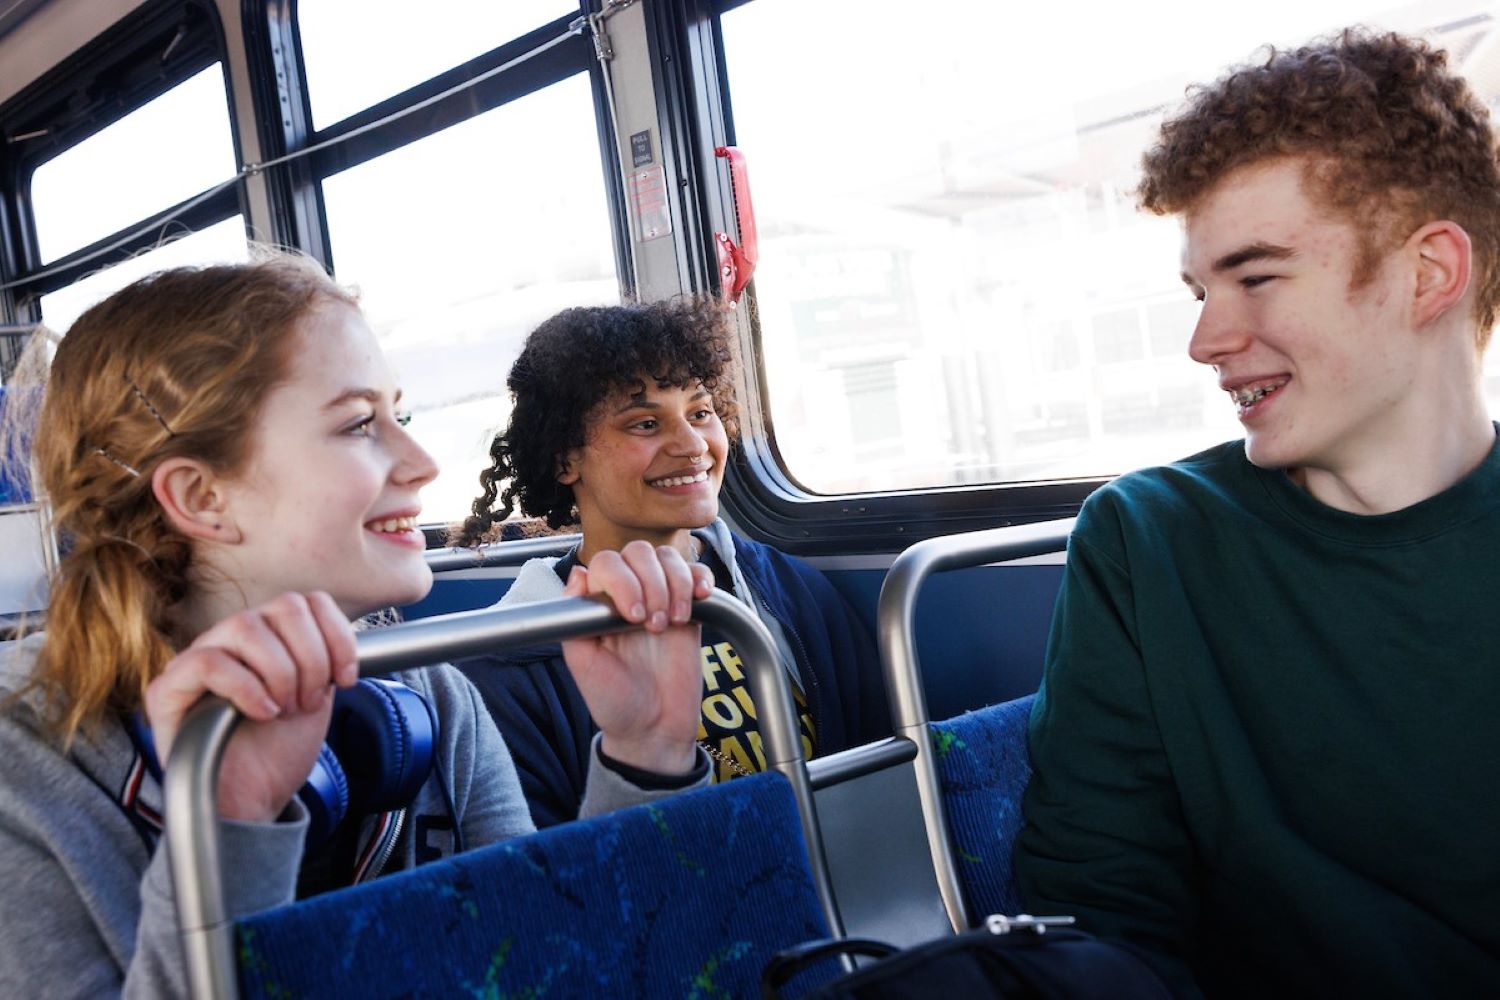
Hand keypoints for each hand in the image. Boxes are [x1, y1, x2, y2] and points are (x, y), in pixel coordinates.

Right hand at [144, 592, 358, 822]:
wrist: (254, 800)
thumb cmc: (279, 751)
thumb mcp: (317, 694)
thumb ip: (324, 656)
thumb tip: (344, 635)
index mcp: (269, 636)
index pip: (308, 600)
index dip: (336, 635)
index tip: (345, 679)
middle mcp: (232, 639)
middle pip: (286, 606)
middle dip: (312, 659)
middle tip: (307, 702)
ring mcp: (197, 658)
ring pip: (247, 627)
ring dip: (281, 673)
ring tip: (284, 710)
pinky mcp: (168, 689)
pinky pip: (208, 662)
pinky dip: (246, 687)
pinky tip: (262, 713)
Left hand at [560, 540, 712, 775]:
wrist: (653, 728)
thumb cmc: (614, 700)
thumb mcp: (583, 665)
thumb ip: (574, 621)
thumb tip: (577, 576)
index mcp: (599, 604)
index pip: (607, 563)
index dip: (622, 580)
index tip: (631, 617)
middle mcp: (630, 595)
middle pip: (640, 552)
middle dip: (650, 582)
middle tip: (652, 624)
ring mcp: (662, 599)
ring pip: (669, 558)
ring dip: (675, 583)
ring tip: (672, 622)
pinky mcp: (691, 610)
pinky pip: (699, 574)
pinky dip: (701, 578)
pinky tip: (699, 598)